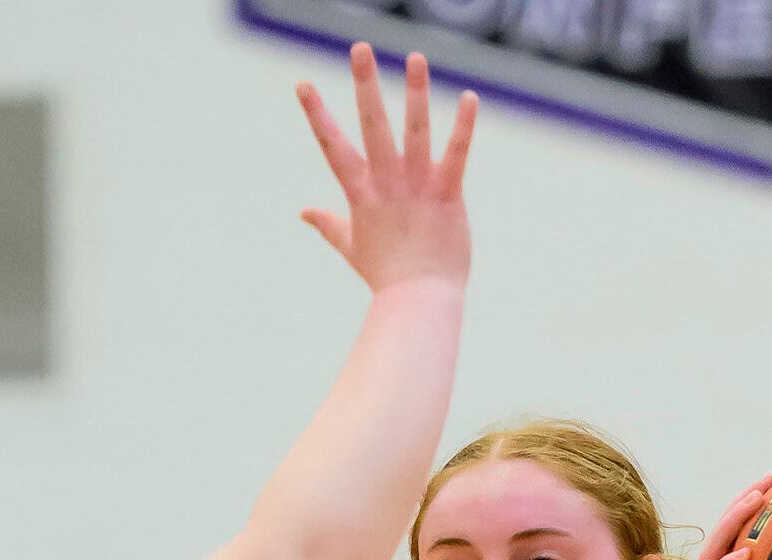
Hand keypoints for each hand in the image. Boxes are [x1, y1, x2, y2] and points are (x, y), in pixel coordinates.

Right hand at [296, 44, 477, 293]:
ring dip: (415, 92)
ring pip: (415, 130)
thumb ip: (328, 224)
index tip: (302, 84)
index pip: (332, 147)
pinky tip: (468, 96)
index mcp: (360, 194)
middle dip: (364, 84)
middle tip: (359, 47)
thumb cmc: (385, 276)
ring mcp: (417, 187)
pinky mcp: (447, 195)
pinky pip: (456, 153)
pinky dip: (463, 125)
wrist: (419, 300)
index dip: (317, 114)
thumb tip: (304, 212)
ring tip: (415, 56)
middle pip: (372, 126)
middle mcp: (386, 184)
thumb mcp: (350, 246)